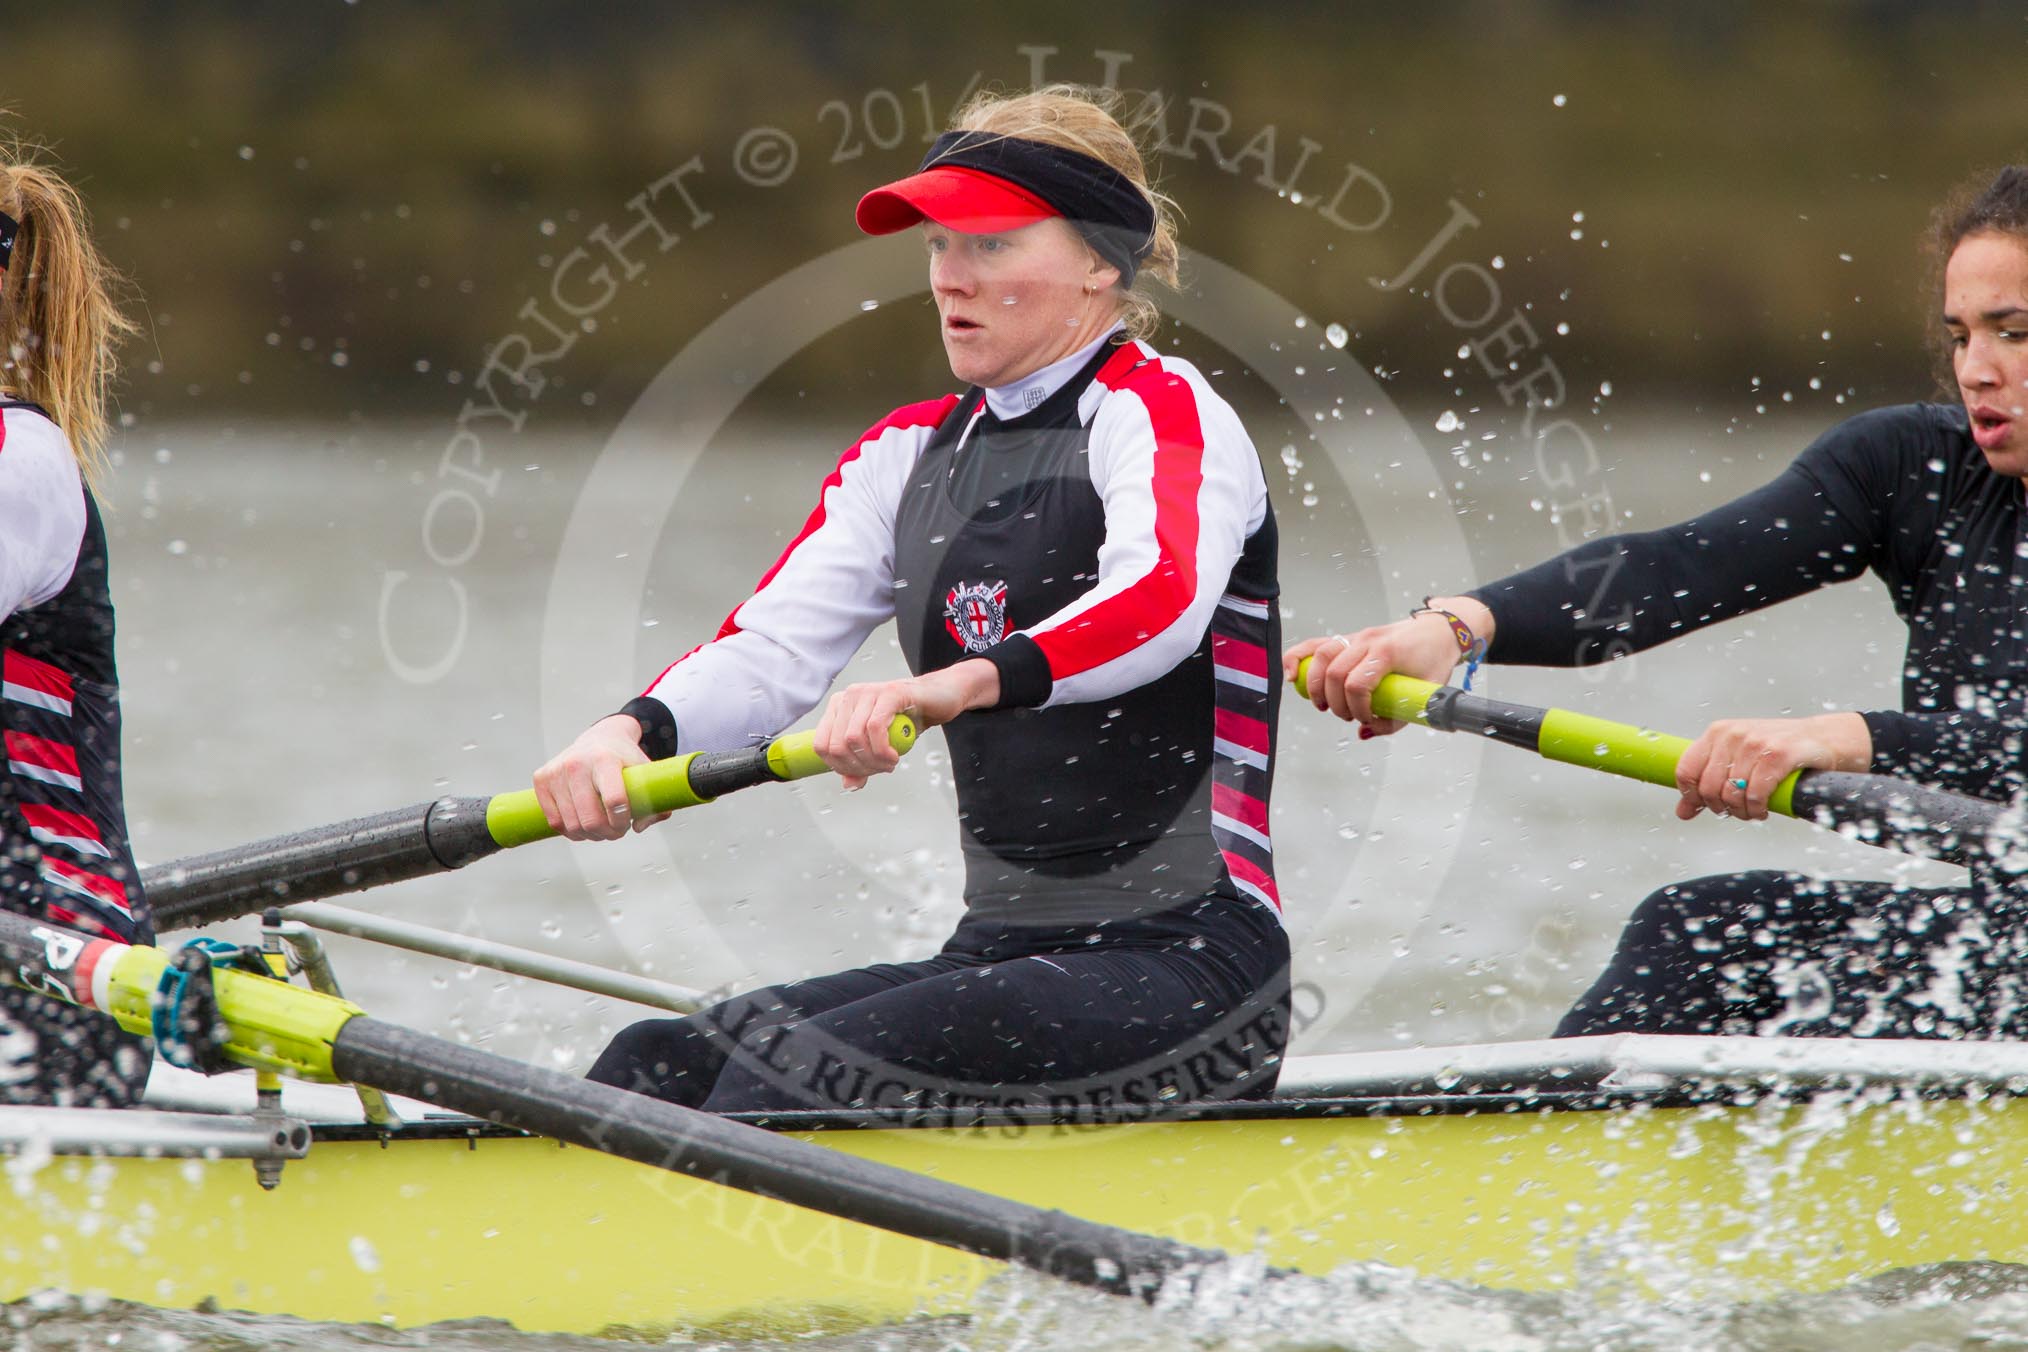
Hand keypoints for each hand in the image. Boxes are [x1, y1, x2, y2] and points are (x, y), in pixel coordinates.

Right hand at [532, 714, 667, 840]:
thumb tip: (639, 827)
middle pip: (591, 819)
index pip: (614, 800)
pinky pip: (555, 822)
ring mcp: (556, 771)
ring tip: (602, 828)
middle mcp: (576, 763)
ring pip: (572, 825)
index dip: (622, 821)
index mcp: (605, 759)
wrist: (599, 738)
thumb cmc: (623, 759)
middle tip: (616, 831)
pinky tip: (584, 824)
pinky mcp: (541, 779)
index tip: (627, 823)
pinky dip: (572, 831)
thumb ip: (653, 802)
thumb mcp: (644, 774)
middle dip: (608, 833)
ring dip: (591, 835)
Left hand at [815, 659, 998, 788]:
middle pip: (837, 745)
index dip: (839, 767)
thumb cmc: (908, 719)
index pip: (822, 745)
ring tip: (890, 762)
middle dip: (860, 767)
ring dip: (873, 760)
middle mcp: (850, 696)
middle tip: (881, 769)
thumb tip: (849, 785)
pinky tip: (894, 756)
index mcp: (840, 707)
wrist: (939, 698)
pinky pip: (875, 727)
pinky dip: (883, 750)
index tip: (861, 773)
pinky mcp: (889, 692)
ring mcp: (868, 692)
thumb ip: (862, 763)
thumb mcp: (881, 746)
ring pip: (854, 738)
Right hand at [1281, 595, 1493, 733]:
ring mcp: (1357, 636)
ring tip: (1321, 704)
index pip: (1357, 683)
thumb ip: (1395, 719)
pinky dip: (1298, 657)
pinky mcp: (1350, 638)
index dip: (1356, 708)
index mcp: (1388, 653)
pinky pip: (1316, 644)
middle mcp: (1368, 641)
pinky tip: (1291, 674)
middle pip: (1335, 672)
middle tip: (1346, 716)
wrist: (1440, 631)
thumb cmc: (1433, 662)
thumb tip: (1364, 732)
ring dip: (1315, 685)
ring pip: (1321, 655)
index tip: (1365, 719)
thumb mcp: (1423, 694)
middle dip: (1335, 702)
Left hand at [1674, 713, 1871, 821]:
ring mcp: (1755, 742)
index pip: (1686, 771)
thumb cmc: (1777, 752)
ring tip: (1753, 811)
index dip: (1692, 796)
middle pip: (1708, 787)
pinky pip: (1756, 794)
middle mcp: (1732, 734)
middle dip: (1722, 808)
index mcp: (1717, 733)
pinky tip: (1764, 809)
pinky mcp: (1779, 754)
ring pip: (1733, 794)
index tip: (1708, 806)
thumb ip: (1708, 783)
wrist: (1824, 738)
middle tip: (1738, 812)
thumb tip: (1683, 812)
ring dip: (1743, 812)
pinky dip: (1758, 809)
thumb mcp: (1737, 762)